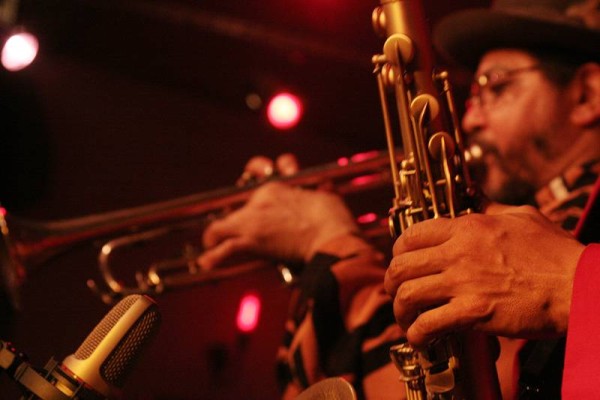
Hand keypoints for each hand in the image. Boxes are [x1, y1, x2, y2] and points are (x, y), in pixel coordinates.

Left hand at [198, 154, 358, 268]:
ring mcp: (254, 220)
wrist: (331, 234)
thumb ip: (319, 192)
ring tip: (209, 245)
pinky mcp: (253, 240)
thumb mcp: (325, 196)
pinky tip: (206, 263)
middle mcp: (261, 199)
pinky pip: (225, 248)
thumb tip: (326, 188)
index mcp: (277, 187)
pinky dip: (214, 257)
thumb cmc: (332, 217)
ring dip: (215, 236)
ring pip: (222, 225)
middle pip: (235, 205)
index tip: (256, 199)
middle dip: (233, 214)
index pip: (258, 182)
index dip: (255, 188)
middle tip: (232, 223)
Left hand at [384, 204, 584, 346]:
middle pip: (401, 265)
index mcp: (467, 228)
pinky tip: (420, 338)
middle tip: (396, 291)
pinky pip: (429, 323)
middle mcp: (458, 253)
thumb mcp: (522, 216)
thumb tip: (476, 199)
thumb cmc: (555, 253)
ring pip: (408, 293)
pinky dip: (417, 333)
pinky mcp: (473, 313)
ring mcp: (464, 283)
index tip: (399, 260)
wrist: (578, 285)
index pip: (412, 234)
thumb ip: (491, 208)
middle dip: (391, 281)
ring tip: (405, 317)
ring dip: (399, 309)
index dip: (398, 250)